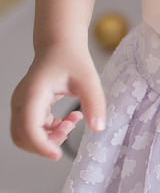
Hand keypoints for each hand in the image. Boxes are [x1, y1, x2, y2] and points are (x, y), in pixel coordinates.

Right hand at [10, 43, 105, 159]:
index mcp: (33, 93)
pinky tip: (69, 118)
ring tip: (72, 121)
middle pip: (23, 137)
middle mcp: (21, 101)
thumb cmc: (71, 58)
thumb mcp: (88, 79)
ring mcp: (21, 105)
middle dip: (47, 143)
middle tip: (71, 128)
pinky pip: (33, 128)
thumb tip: (98, 128)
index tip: (57, 155)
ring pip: (26, 135)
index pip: (29, 128)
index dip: (41, 145)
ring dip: (49, 137)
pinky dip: (50, 130)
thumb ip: (94, 103)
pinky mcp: (27, 108)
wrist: (60, 45)